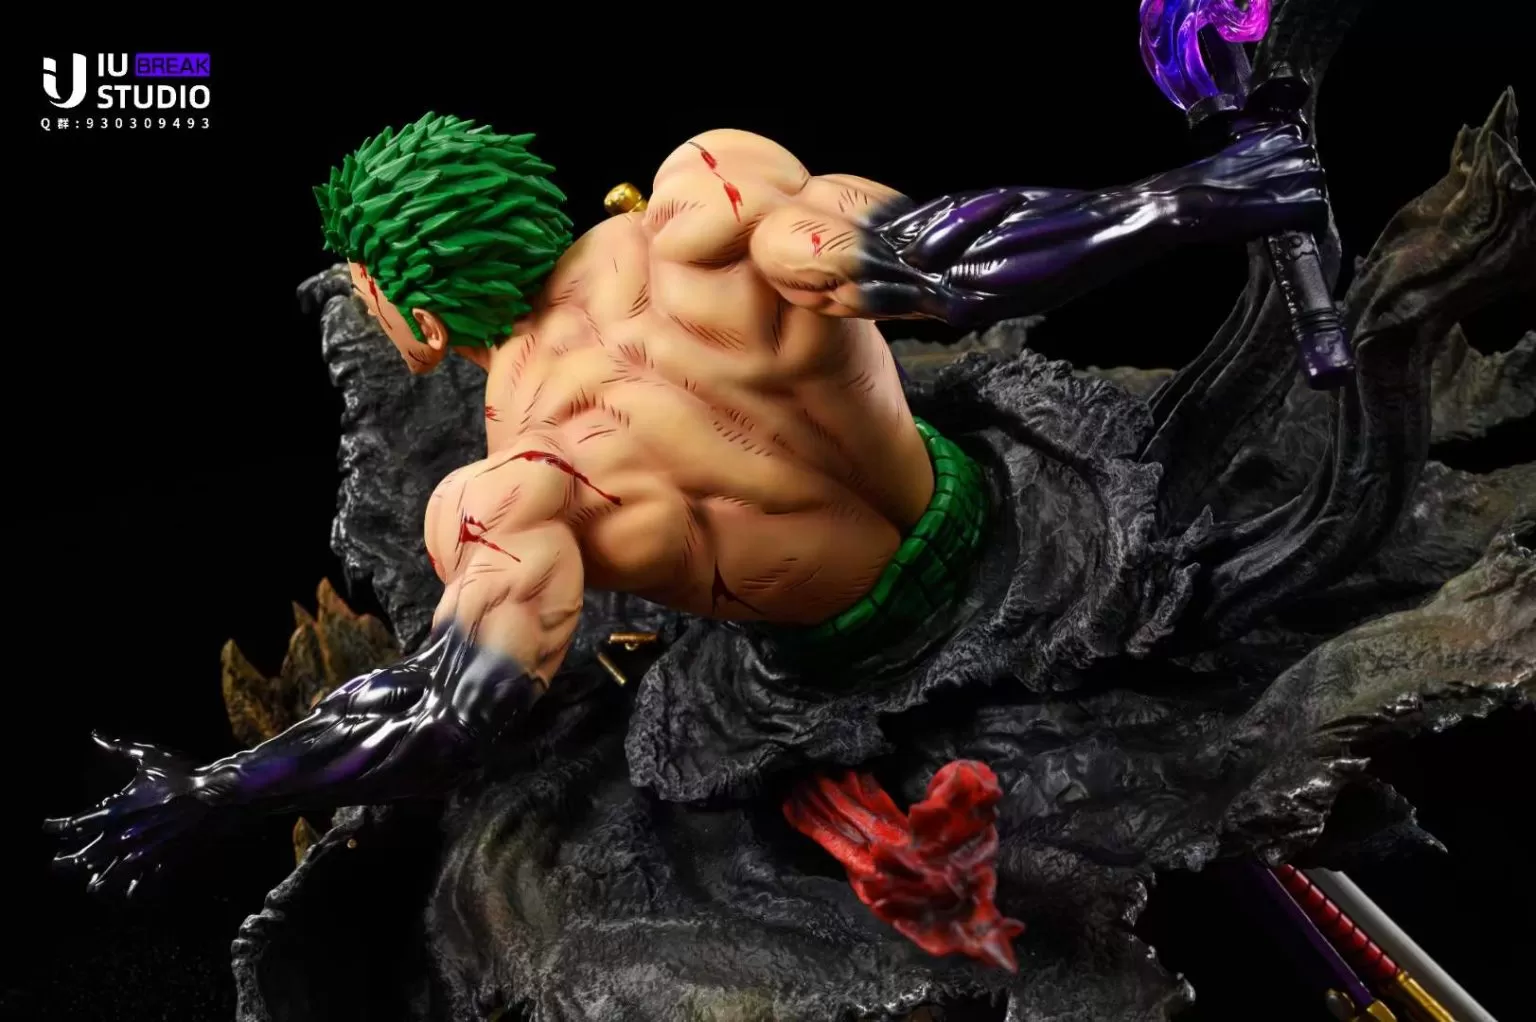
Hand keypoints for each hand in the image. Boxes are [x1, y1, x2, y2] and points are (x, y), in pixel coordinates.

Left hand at [44, 734, 216, 896]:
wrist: (216, 794)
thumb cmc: (183, 773)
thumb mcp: (150, 756)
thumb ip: (120, 748)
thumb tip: (96, 735)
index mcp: (118, 809)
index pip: (77, 823)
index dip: (58, 826)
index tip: (47, 826)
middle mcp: (125, 835)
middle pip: (86, 855)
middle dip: (68, 861)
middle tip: (56, 864)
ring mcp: (145, 850)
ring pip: (111, 873)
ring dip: (98, 880)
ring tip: (90, 886)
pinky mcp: (165, 859)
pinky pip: (144, 880)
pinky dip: (134, 888)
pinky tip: (130, 893)